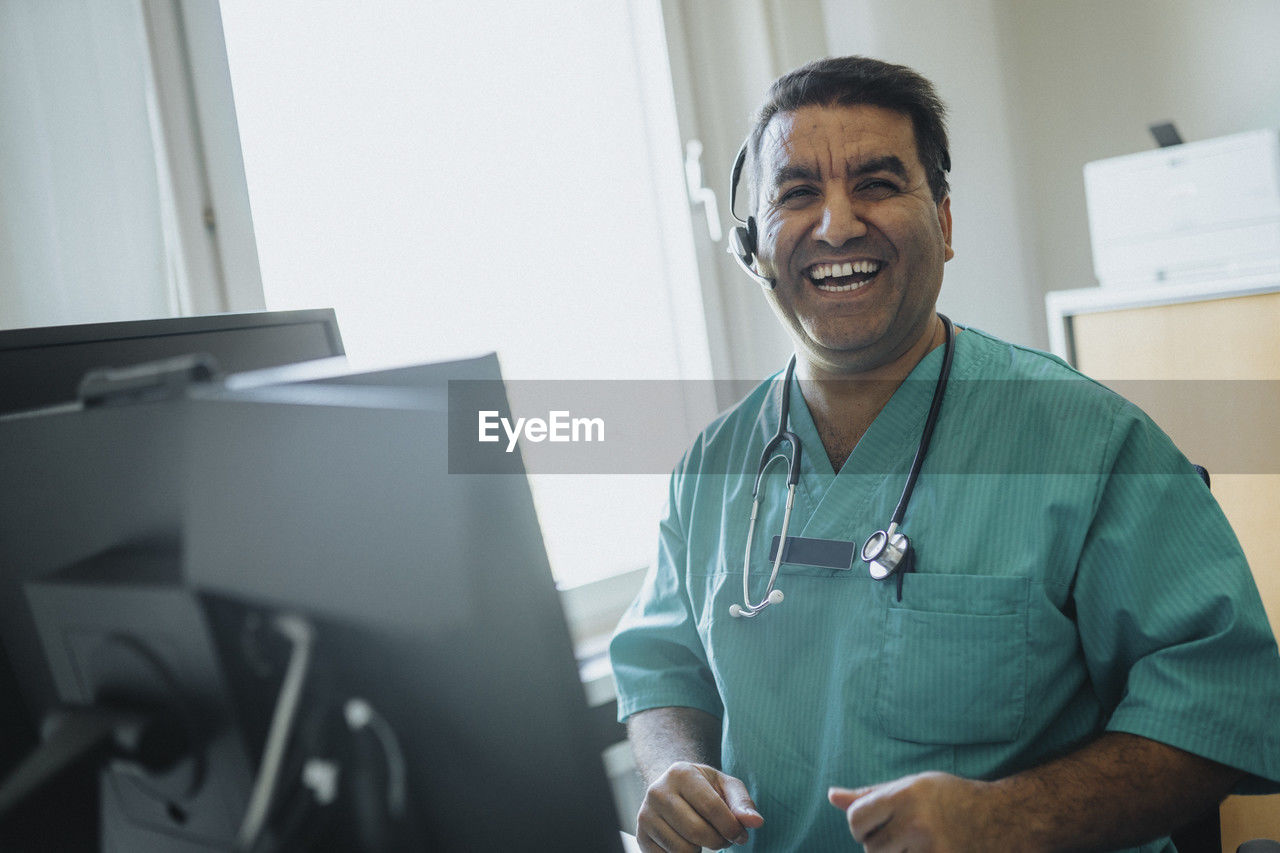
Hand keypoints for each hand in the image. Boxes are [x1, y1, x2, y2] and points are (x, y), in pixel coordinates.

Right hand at [636, 762, 763, 851]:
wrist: (671, 787)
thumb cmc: (704, 788)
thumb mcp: (726, 786)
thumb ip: (742, 803)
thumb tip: (755, 822)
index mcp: (681, 773)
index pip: (712, 808)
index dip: (732, 827)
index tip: (740, 835)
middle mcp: (658, 791)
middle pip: (697, 832)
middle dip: (719, 841)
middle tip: (723, 838)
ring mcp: (646, 815)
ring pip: (683, 850)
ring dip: (701, 850)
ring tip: (704, 837)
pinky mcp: (641, 836)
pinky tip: (687, 842)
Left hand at [828, 771, 1028, 852]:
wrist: (1004, 819)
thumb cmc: (950, 799)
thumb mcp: (912, 787)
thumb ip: (871, 795)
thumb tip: (832, 796)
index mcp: (906, 795)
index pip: (856, 818)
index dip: (860, 824)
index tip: (875, 823)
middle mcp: (918, 823)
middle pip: (871, 849)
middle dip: (880, 845)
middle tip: (906, 835)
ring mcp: (932, 849)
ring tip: (919, 844)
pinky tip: (930, 850)